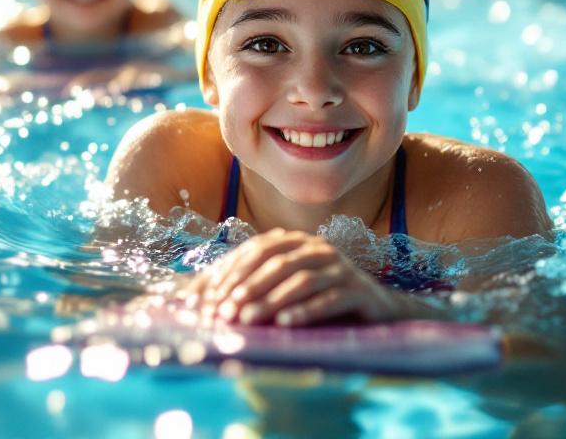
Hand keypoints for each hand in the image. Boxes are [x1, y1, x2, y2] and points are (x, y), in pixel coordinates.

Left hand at [181, 228, 406, 326]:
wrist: (373, 309)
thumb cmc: (317, 298)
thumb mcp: (279, 290)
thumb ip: (242, 288)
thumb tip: (192, 299)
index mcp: (295, 241)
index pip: (258, 250)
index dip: (233, 273)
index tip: (212, 300)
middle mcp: (317, 248)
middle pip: (277, 263)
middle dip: (248, 288)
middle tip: (226, 312)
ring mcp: (340, 267)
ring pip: (301, 280)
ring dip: (272, 301)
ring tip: (249, 320)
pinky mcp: (358, 289)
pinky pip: (330, 299)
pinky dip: (306, 311)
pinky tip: (286, 323)